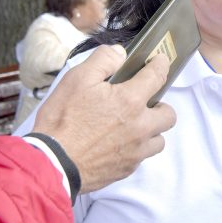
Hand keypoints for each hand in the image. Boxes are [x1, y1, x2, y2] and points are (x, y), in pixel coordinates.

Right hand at [33, 45, 176, 192]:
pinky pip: (142, 157)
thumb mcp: (77, 80)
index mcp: (130, 101)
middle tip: (144, 103)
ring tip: (134, 126)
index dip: (160, 65)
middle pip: (169, 114)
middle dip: (160, 106)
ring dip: (152, 130)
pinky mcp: (127, 169)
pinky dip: (136, 149)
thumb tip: (120, 53)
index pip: (157, 77)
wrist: (52, 163)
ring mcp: (136, 151)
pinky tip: (119, 144)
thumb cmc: (63, 120)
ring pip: (159, 140)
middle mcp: (141, 126)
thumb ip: (102, 61)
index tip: (160, 62)